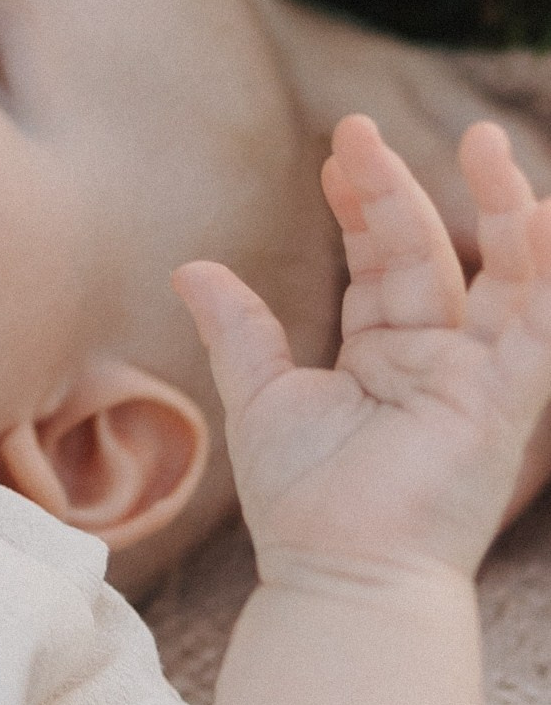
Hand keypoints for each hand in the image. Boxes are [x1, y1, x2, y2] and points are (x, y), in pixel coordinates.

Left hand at [178, 116, 550, 591]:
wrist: (337, 578)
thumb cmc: (303, 507)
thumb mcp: (261, 399)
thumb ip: (239, 330)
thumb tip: (190, 268)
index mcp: (384, 356)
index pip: (378, 259)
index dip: (360, 202)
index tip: (338, 149)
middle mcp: (436, 359)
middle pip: (423, 253)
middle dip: (395, 189)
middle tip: (358, 126)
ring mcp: (475, 378)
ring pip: (500, 277)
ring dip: (498, 209)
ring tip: (485, 140)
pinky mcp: (503, 403)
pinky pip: (536, 328)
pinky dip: (546, 273)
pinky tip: (548, 217)